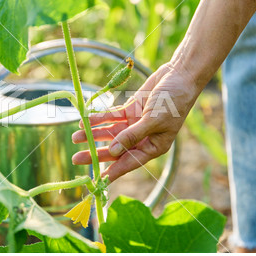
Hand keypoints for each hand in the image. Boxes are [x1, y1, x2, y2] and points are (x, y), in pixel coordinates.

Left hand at [71, 62, 199, 181]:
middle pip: (115, 149)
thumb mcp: (153, 120)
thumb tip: (113, 152)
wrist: (179, 75)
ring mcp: (135, 123)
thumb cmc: (174, 102)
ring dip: (93, 134)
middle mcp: (142, 138)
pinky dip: (99, 118)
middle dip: (96, 153)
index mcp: (153, 147)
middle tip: (76, 159)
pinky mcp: (130, 109)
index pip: (129, 162)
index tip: (97, 180)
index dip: (113, 171)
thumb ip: (132, 136)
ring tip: (75, 137)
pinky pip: (111, 116)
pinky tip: (85, 120)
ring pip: (110, 132)